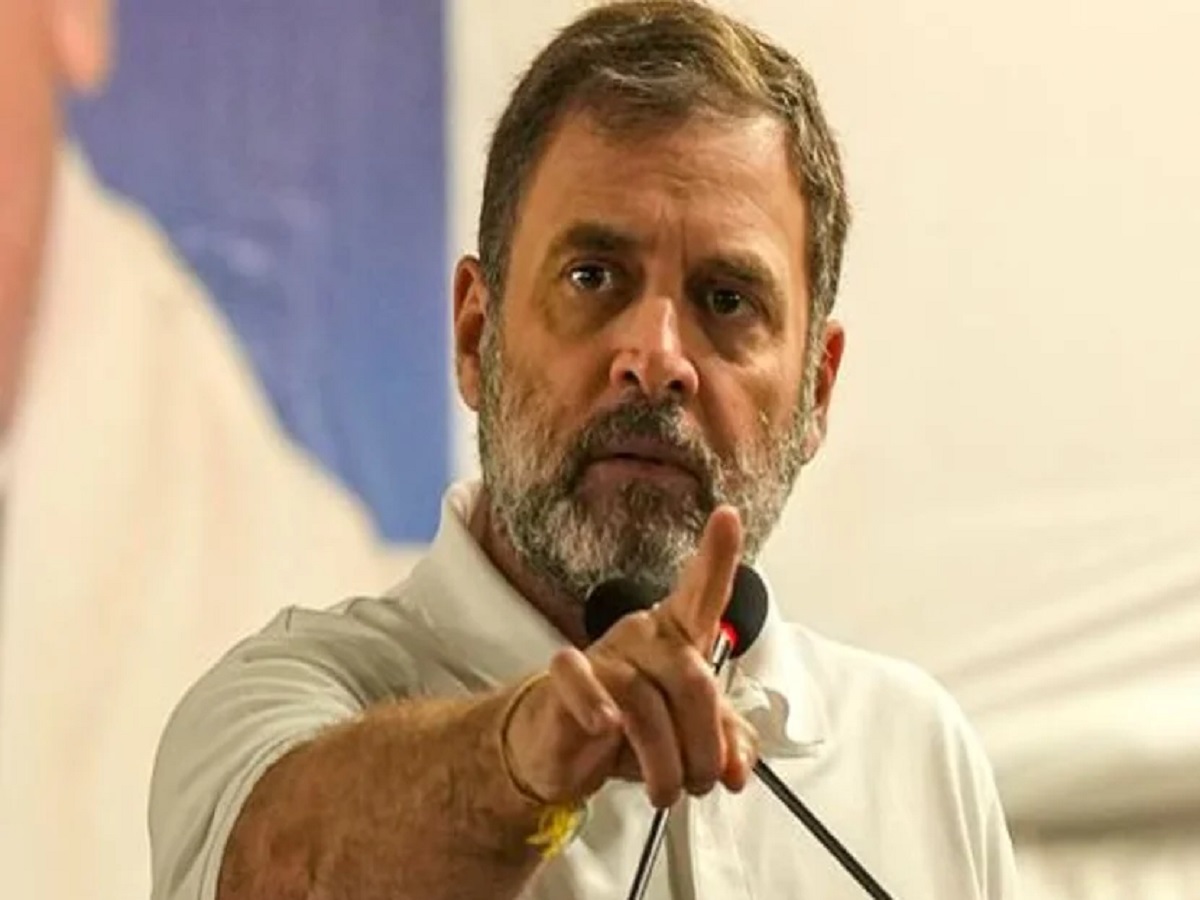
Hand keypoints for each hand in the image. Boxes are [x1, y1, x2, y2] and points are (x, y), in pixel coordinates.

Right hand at [501, 505, 760, 808]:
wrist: (560, 749)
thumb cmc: (630, 730)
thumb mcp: (688, 740)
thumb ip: (725, 742)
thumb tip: (739, 765)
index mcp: (677, 638)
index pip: (702, 593)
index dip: (717, 555)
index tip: (729, 516)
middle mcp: (643, 635)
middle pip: (691, 678)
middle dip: (705, 743)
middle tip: (704, 783)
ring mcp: (604, 652)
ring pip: (646, 702)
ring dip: (665, 761)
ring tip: (668, 791)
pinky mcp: (564, 677)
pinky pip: (582, 681)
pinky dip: (597, 707)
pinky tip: (607, 729)